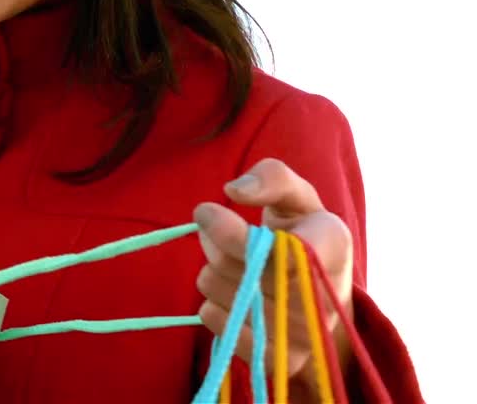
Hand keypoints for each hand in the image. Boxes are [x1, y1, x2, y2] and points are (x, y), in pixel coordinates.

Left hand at [193, 158, 353, 379]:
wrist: (321, 287)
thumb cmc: (303, 231)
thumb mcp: (294, 194)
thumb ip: (270, 177)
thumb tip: (234, 190)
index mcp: (331, 244)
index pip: (282, 250)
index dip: (234, 235)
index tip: (204, 211)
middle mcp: (326, 294)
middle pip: (244, 272)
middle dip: (218, 248)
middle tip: (220, 234)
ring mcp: (308, 332)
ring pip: (228, 298)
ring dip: (214, 275)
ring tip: (233, 266)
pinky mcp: (286, 359)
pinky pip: (227, 333)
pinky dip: (215, 311)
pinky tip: (227, 297)